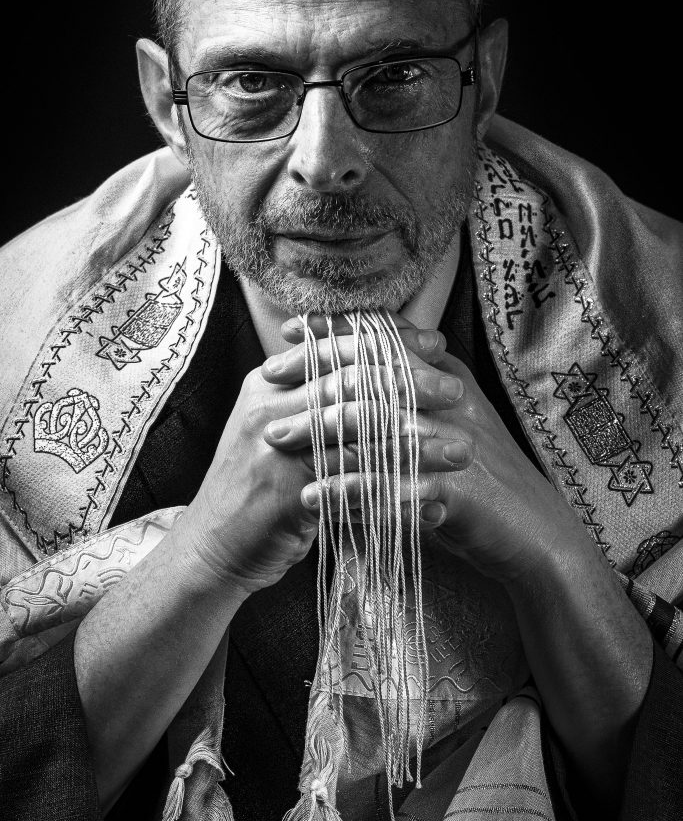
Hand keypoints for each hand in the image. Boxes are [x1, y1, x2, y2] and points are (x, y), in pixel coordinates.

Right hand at [179, 314, 457, 595]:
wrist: (213, 546)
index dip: (389, 342)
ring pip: (359, 432)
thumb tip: (376, 362)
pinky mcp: (285, 493)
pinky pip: (354, 486)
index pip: (336, 346)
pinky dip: (399, 495)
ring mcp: (273, 448)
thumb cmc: (260, 486)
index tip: (436, 344)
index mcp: (269, 382)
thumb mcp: (280, 428)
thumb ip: (314, 395)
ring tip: (460, 450)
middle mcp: (268, 406)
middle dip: (410, 383)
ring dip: (416, 442)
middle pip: (350, 381)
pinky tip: (433, 505)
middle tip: (457, 390)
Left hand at [271, 315, 598, 587]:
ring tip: (274, 440)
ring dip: (321, 431)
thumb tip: (360, 361)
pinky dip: (350, 491)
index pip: (387, 339)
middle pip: (374, 372)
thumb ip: (412, 389)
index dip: (338, 330)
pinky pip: (393, 487)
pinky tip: (313, 498)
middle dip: (316, 372)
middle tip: (264, 378)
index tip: (291, 328)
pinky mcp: (456, 492)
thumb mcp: (449, 420)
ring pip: (378, 425)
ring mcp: (454, 444)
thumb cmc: (481, 477)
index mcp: (449, 378)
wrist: (537, 533)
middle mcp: (451, 402)